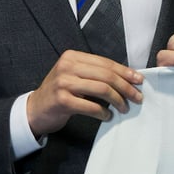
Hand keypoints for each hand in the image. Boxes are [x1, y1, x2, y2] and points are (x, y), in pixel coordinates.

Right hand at [26, 50, 143, 136]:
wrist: (35, 109)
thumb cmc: (60, 93)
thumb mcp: (75, 76)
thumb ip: (95, 74)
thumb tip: (127, 78)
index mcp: (73, 57)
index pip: (106, 63)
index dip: (125, 72)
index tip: (139, 80)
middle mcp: (67, 66)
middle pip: (106, 75)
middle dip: (126, 87)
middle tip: (137, 97)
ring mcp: (63, 83)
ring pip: (101, 89)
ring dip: (117, 100)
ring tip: (124, 108)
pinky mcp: (62, 100)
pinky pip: (91, 106)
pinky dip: (103, 112)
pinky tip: (107, 116)